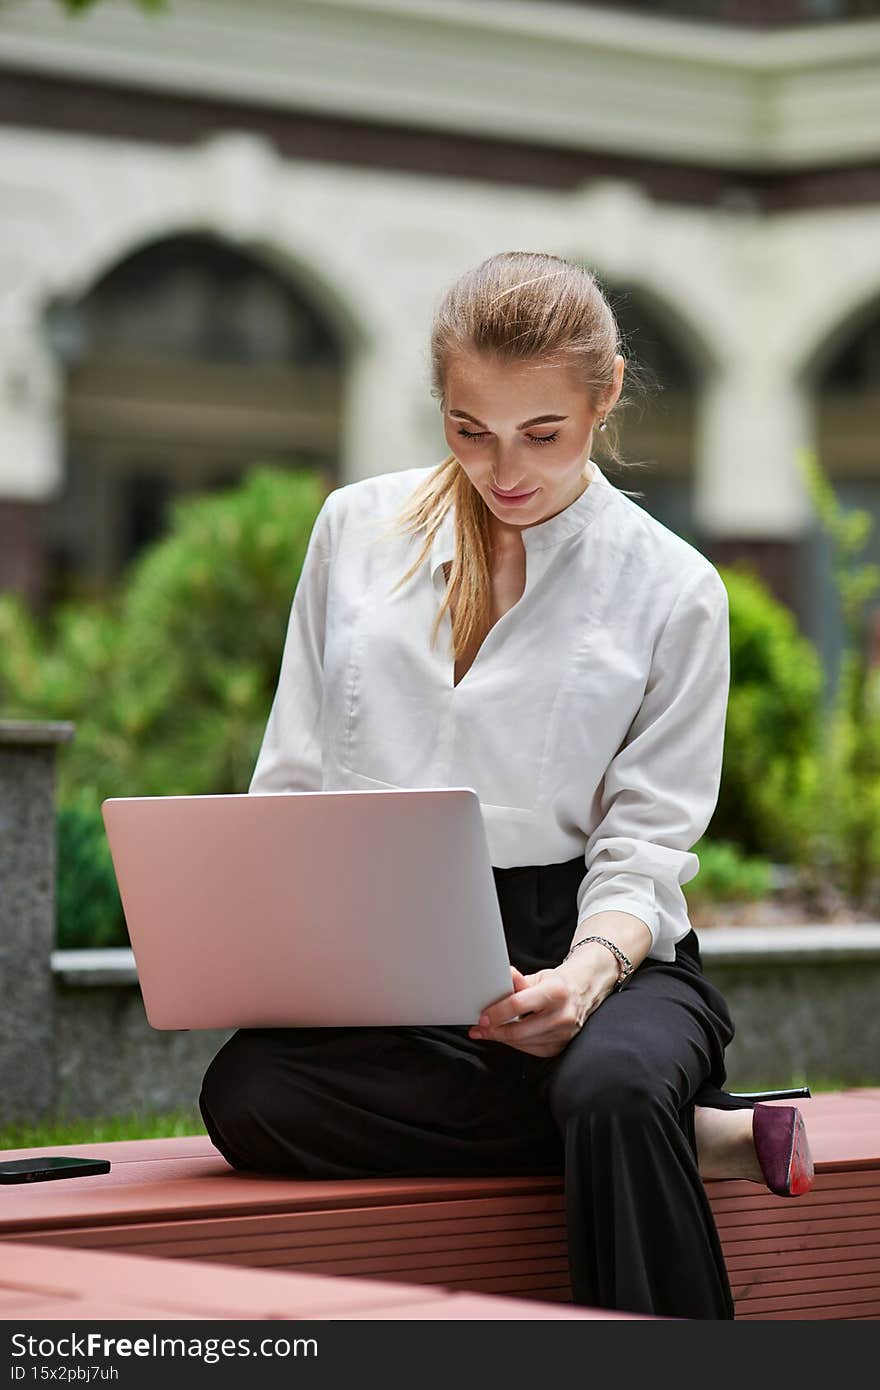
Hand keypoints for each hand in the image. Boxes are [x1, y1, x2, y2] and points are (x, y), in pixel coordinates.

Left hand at [468, 955, 616, 1058]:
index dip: (497, 1012)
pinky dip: (516, 1043)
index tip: (482, 1017)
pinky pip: (531, 1049)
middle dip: (495, 1031)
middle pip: (519, 1031)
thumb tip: (497, 977)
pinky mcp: (561, 1046)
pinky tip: (506, 1036)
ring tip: (487, 1031)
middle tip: (479, 1028)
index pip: (519, 1005)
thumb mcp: (538, 977)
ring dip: (502, 1038)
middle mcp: (562, 1015)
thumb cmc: (556, 984)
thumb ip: (518, 982)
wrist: (582, 994)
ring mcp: (564, 1034)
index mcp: (556, 992)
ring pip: (524, 1043)